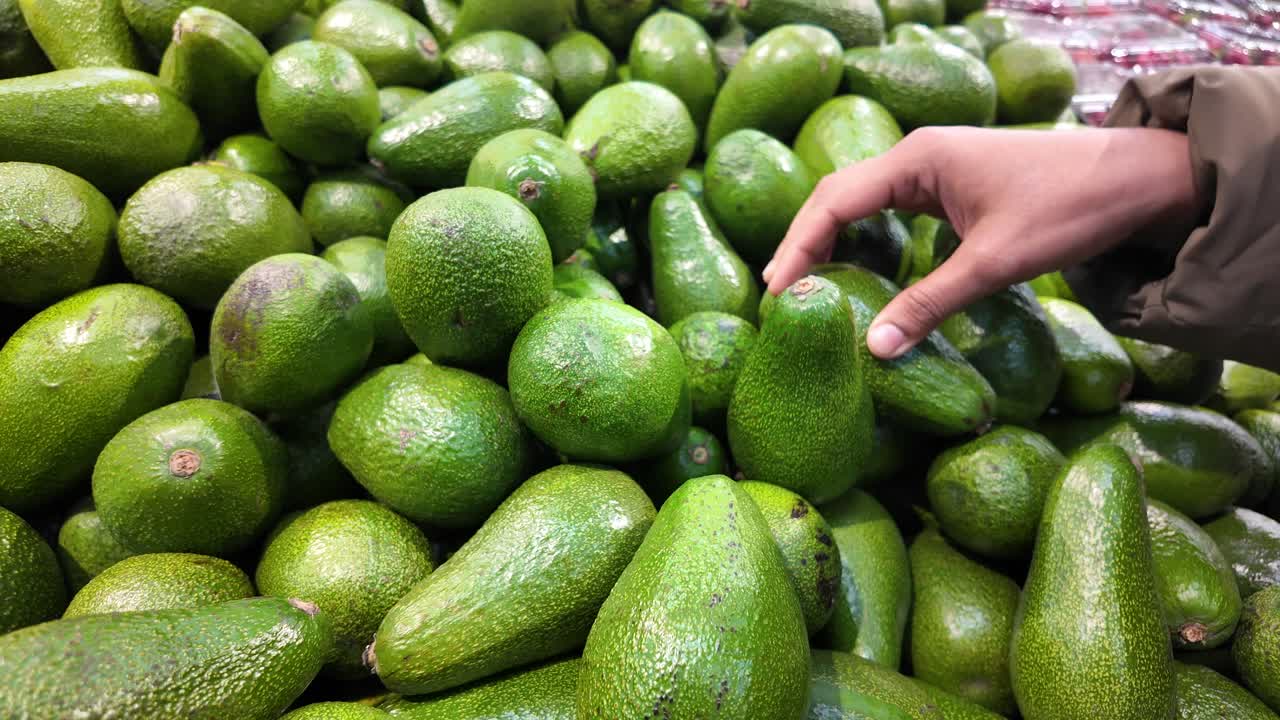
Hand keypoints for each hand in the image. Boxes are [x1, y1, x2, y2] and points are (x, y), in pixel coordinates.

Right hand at [762, 126, 1197, 358]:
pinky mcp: (951, 186)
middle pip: (837, 197)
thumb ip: (930, 303)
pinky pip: (889, 210)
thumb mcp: (995, 263)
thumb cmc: (1068, 210)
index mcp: (918, 160)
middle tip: (778, 296)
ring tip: (804, 288)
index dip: (799, 247)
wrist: (1136, 179)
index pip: (833, 201)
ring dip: (831, 242)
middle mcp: (917, 156)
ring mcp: (933, 169)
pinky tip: (857, 272)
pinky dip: (865, 240)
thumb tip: (874, 350)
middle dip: (805, 244)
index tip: (777, 293)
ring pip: (861, 203)